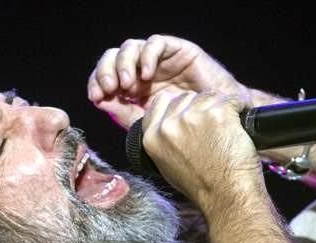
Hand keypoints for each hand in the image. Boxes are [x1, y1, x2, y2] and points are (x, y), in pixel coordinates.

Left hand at [87, 35, 251, 129]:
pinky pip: (156, 43)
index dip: (96, 81)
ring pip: (131, 47)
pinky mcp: (177, 50)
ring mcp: (160, 59)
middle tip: (109, 88)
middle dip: (106, 70)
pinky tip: (147, 74)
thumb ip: (123, 114)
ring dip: (124, 63)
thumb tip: (99, 100)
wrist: (218, 123)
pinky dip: (147, 56)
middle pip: (114, 57)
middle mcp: (143, 70)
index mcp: (133, 87)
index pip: (106, 75)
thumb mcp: (148, 125)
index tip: (96, 97)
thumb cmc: (186, 127)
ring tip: (128, 84)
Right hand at [138, 89, 263, 212]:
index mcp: (152, 138)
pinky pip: (231, 99)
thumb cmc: (204, 187)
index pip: (161, 102)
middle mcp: (169, 126)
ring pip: (208, 96)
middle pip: (186, 97)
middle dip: (201, 107)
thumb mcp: (168, 165)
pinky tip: (240, 125)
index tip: (192, 115)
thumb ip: (165, 140)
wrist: (226, 198)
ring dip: (221, 108)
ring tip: (227, 130)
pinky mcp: (217, 114)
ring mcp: (192, 118)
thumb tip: (171, 121)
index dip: (179, 106)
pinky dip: (240, 107)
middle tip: (213, 129)